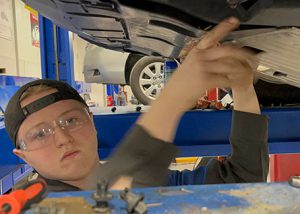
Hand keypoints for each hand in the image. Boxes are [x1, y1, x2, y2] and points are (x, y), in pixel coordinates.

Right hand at [137, 17, 257, 141]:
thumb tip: (222, 60)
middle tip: (253, 59)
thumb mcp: (188, 67)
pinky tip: (236, 85)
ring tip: (248, 76)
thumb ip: (203, 61)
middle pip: (228, 50)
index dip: (224, 28)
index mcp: (195, 52)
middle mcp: (199, 58)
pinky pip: (226, 79)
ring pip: (230, 66)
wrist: (170, 99)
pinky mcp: (206, 80)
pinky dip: (234, 83)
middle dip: (244, 54)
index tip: (234, 21)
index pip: (211, 36)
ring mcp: (203, 68)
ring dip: (242, 72)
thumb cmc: (178, 86)